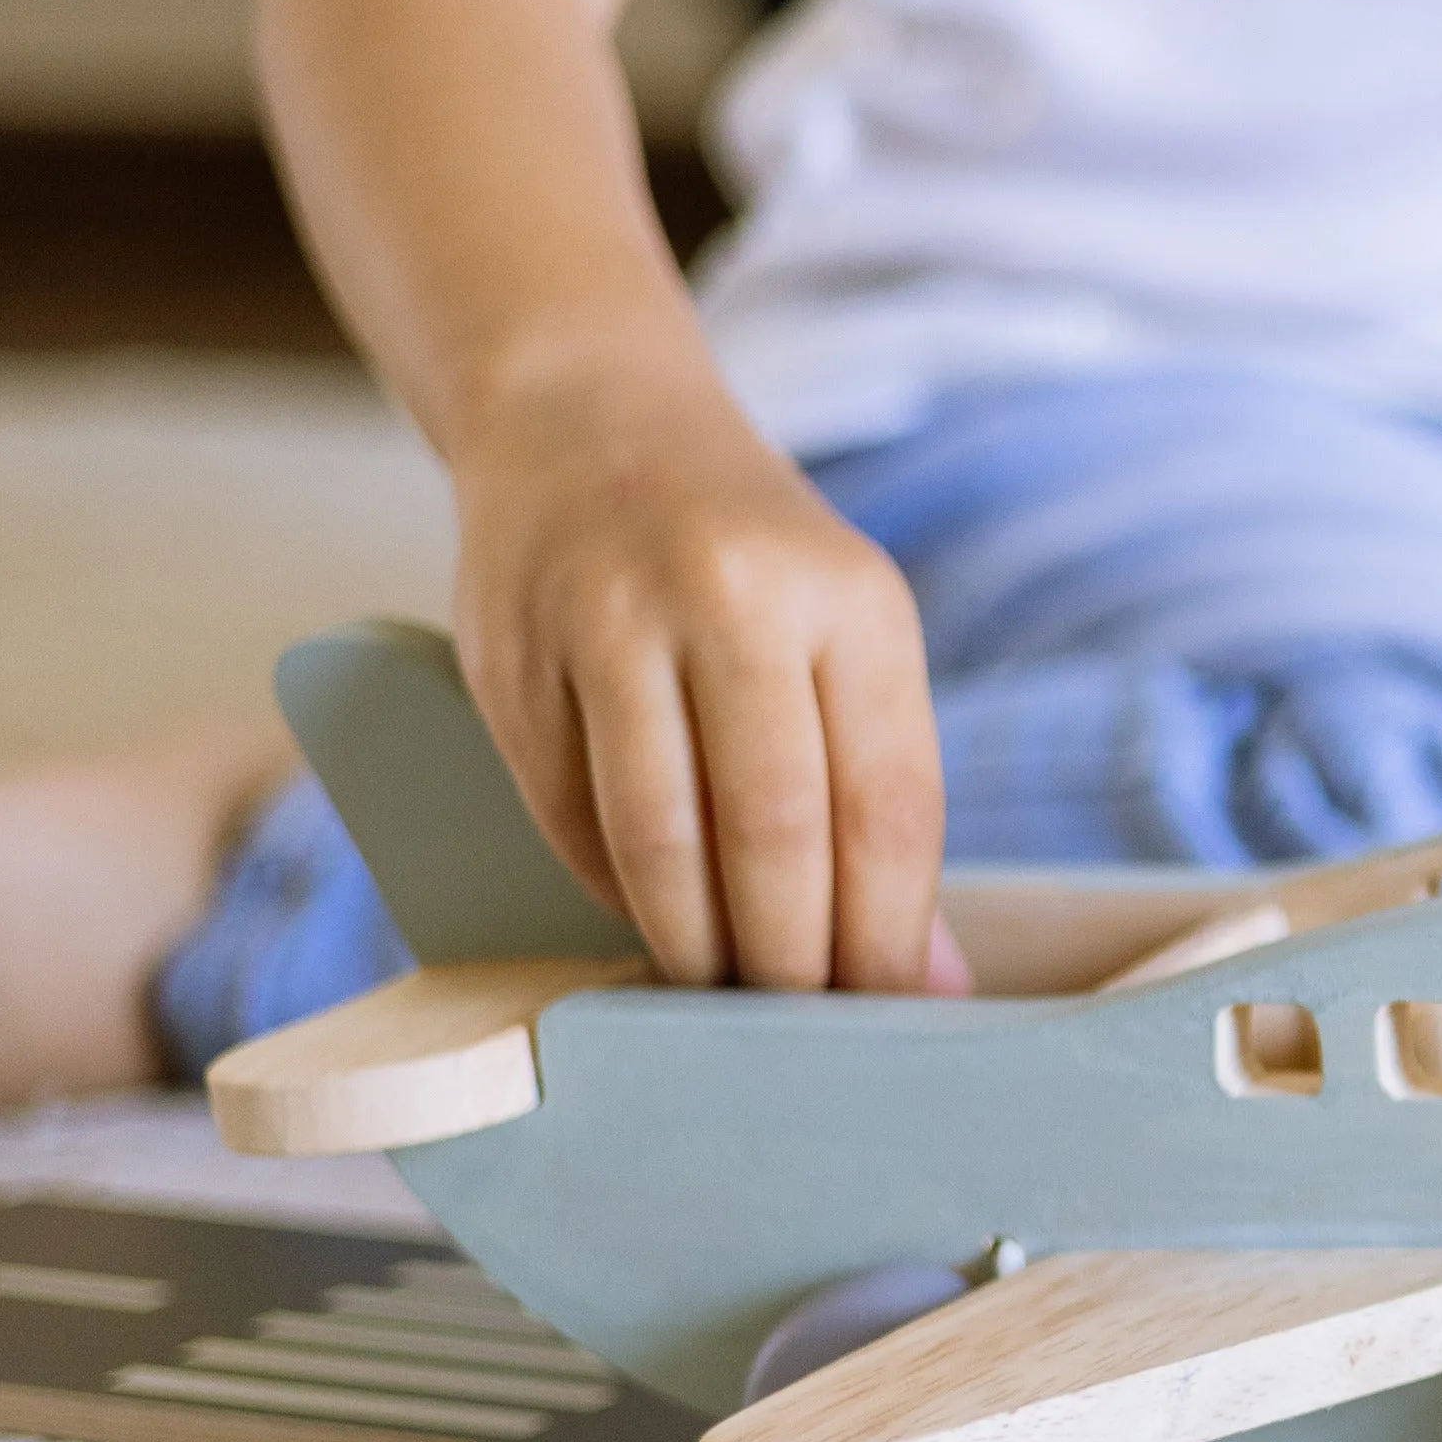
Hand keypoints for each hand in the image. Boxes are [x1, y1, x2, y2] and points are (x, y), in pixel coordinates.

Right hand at [446, 361, 957, 995]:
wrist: (587, 418)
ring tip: (722, 995)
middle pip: (776, 832)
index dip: (887, 929)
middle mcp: (731, 600)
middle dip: (793, 958)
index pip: (886, 804)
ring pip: (660, 838)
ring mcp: (609, 623)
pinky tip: (650, 923)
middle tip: (799, 1022)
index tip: (889, 1010)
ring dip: (696, 944)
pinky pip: (570, 818)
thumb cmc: (752, 559)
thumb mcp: (848, 631)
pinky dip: (618, 892)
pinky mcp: (512, 658)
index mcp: (850, 599)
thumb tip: (928, 980)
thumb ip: (885, 793)